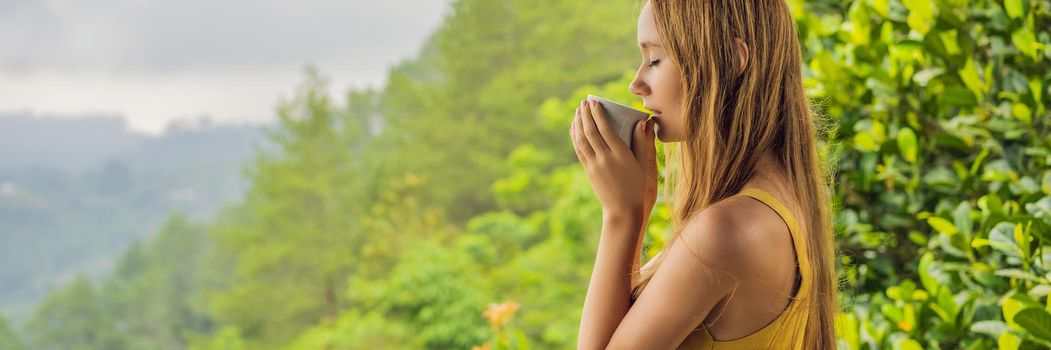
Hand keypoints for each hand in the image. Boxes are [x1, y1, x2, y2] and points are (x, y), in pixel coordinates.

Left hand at [569, 97, 655, 217]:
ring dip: (578, 123)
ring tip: (577, 111)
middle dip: (585, 114)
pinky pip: (579, 150)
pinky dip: (575, 137)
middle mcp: (604, 159)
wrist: (623, 211)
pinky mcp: (589, 172)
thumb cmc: (639, 187)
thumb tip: (644, 122)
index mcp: (620, 155)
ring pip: (582, 140)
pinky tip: (574, 128)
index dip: (598, 113)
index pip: (605, 129)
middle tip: (583, 101)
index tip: (594, 101)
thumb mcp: (645, 165)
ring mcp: (594, 166)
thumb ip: (643, 143)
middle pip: (590, 131)